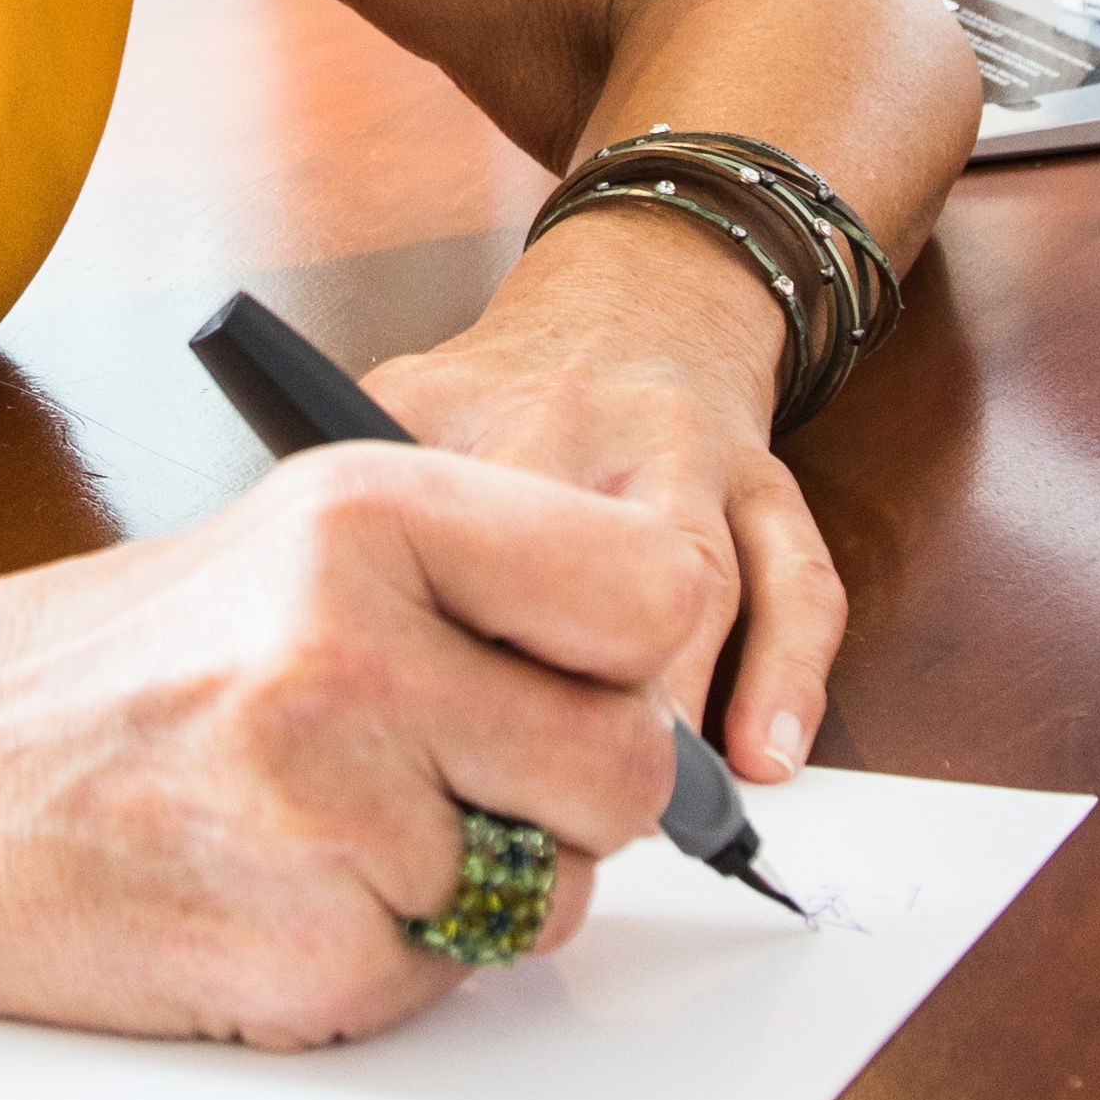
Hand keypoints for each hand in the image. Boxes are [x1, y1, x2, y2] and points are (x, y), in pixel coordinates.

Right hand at [0, 445, 692, 1047]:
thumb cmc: (91, 671)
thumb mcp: (283, 554)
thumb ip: (466, 594)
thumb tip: (647, 682)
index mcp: (364, 510)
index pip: (650, 590)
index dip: (623, 655)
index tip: (566, 677)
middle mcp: (356, 643)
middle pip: (624, 764)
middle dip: (557, 795)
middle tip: (439, 776)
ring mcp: (331, 806)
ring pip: (549, 888)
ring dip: (464, 886)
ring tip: (313, 828)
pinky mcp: (310, 949)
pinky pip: (444, 976)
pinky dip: (376, 956)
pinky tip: (263, 893)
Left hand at [362, 209, 843, 785]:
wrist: (636, 292)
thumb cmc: (490, 400)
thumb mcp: (383, 418)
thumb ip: (343, 522)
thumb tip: (301, 668)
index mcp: (450, 413)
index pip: (423, 528)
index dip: (423, 646)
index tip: (412, 739)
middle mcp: (569, 424)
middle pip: (568, 559)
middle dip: (556, 693)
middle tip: (537, 803)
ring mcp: (679, 451)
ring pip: (693, 581)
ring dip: (671, 708)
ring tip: (638, 807)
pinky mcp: (767, 482)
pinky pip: (798, 583)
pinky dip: (785, 680)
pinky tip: (761, 760)